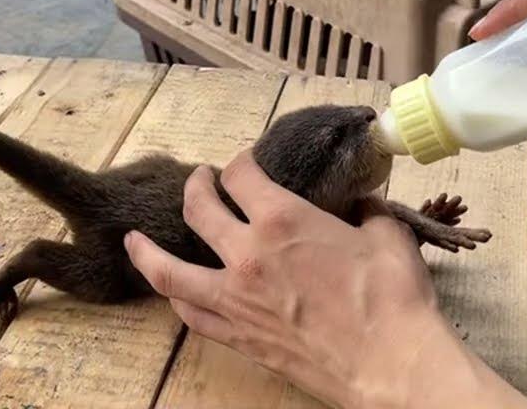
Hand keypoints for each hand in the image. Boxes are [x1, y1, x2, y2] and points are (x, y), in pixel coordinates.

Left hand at [124, 152, 526, 408]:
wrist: (389, 364)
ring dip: (148, 250)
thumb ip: (367, 213)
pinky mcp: (238, 336)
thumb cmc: (392, 297)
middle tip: (201, 179)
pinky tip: (171, 293)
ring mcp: (235, 299)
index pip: (241, 175)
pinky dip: (175, 299)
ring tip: (134, 239)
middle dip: (197, 187)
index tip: (245, 163)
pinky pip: (191, 314)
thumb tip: (363, 205)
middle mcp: (247, 254)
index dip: (240, 162)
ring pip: (170, 270)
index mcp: (282, 218)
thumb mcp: (387, 236)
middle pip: (199, 209)